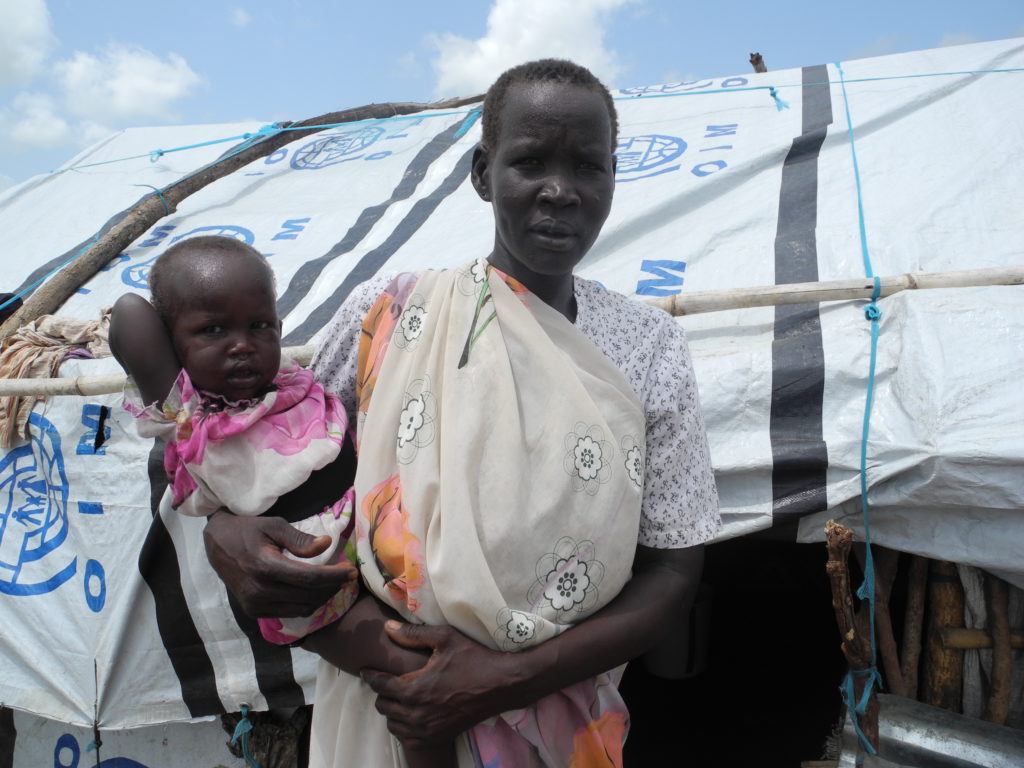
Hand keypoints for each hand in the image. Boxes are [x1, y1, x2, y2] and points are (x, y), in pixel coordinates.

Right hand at [203, 509, 356, 617]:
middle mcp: (260, 591)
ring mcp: (255, 604)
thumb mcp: (274, 525)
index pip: (310, 578)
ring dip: (321, 597)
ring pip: (302, 607)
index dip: (334, 576)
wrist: (216, 543)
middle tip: (345, 575)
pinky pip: (289, 612)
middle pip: (309, 595)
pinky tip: (313, 590)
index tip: (352, 572)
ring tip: (332, 582)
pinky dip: (305, 603)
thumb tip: (327, 545)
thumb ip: (300, 539)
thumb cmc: (248, 530)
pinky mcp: (254, 611)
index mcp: (265, 567)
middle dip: (333, 586)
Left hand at [361, 622, 517, 746]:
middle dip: (382, 692)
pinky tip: (411, 714)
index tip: (365, 670)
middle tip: (388, 680)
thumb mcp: (445, 638)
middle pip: (383, 706)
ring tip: (399, 696)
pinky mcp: (437, 738)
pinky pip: (407, 738)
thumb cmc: (474, 658)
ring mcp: (427, 730)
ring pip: (393, 724)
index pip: (380, 686)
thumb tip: (387, 627)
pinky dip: (403, 728)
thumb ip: (412, 634)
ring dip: (392, 711)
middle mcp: (418, 714)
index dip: (370, 676)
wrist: (502, 685)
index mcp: (415, 689)